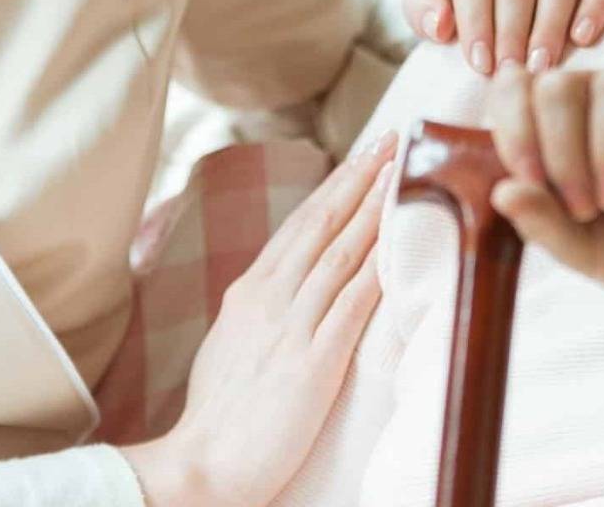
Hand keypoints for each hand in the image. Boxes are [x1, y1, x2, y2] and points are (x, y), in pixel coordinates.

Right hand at [123, 131, 398, 506]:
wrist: (203, 463)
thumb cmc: (218, 413)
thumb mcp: (231, 342)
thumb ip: (259, 308)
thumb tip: (281, 284)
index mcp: (248, 291)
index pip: (299, 225)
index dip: (334, 187)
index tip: (361, 155)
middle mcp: (269, 298)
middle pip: (322, 223)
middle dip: (358, 177)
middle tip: (390, 139)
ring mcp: (292, 326)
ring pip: (340, 252)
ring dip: (373, 207)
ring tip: (400, 172)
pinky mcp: (314, 361)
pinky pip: (352, 303)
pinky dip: (377, 267)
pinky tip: (398, 241)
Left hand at [403, 0, 603, 75]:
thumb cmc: (467, 4)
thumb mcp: (432, 5)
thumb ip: (422, 11)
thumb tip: (440, 24)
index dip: (476, 22)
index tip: (479, 64)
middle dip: (512, 30)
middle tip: (510, 71)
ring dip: (549, 26)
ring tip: (540, 66)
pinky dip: (595, 6)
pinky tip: (583, 38)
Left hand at [482, 64, 603, 321]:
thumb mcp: (577, 245)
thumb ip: (540, 221)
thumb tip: (502, 192)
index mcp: (553, 120)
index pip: (514, 88)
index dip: (515, 129)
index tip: (531, 180)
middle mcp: (594, 94)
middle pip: (558, 87)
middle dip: (563, 152)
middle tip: (585, 207)